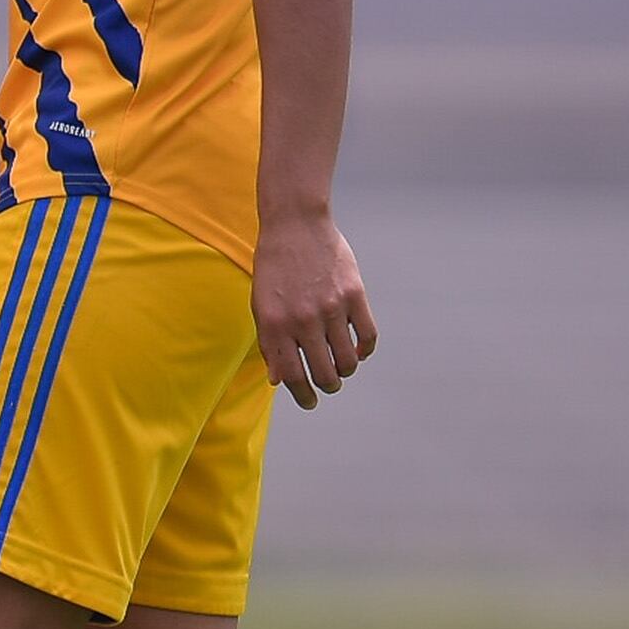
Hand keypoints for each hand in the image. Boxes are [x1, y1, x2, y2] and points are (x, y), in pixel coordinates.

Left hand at [250, 209, 375, 407]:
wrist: (294, 225)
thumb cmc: (274, 268)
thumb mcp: (261, 305)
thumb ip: (269, 343)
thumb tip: (278, 380)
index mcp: (275, 325)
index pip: (292, 376)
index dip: (302, 395)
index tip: (309, 402)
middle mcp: (302, 320)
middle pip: (324, 375)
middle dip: (326, 387)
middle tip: (327, 385)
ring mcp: (330, 308)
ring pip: (347, 361)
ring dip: (345, 371)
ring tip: (340, 367)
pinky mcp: (354, 295)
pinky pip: (367, 337)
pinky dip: (364, 350)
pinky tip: (357, 350)